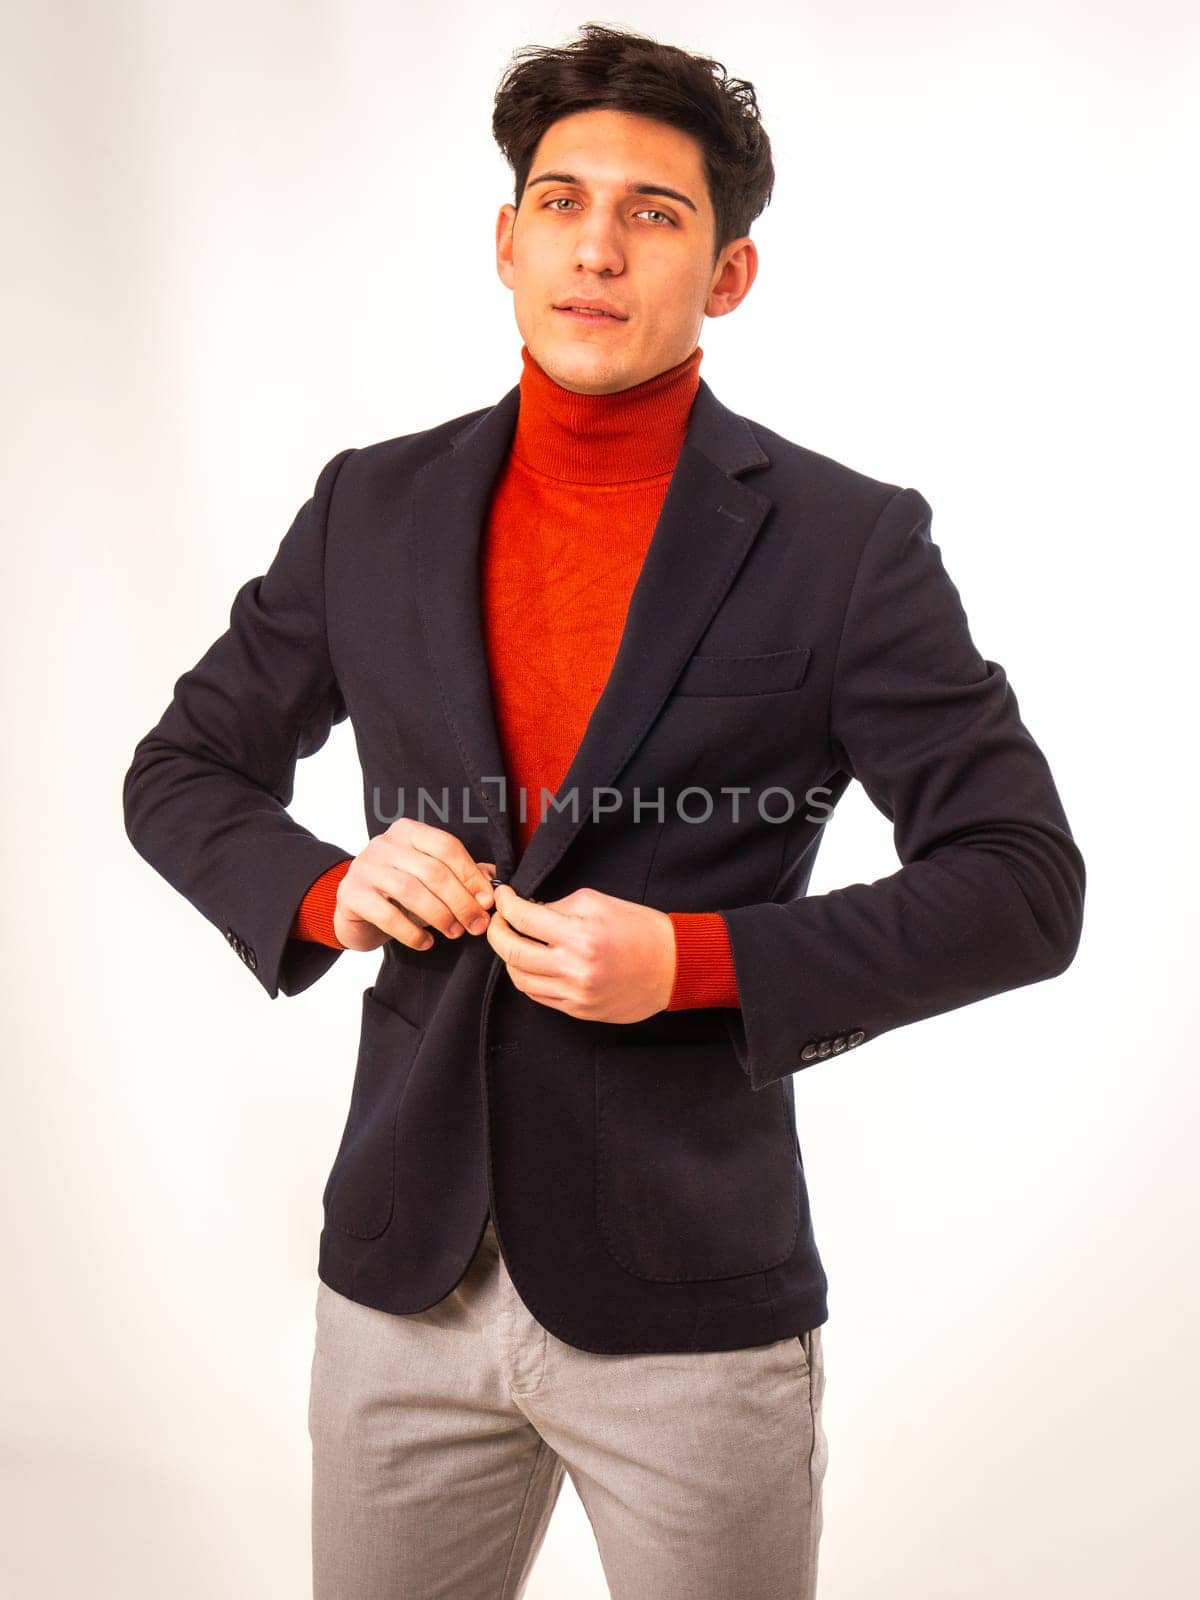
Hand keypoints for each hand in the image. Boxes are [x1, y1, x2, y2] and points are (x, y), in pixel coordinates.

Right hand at [331, 817, 495, 952]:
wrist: (355, 911)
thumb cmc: (398, 893)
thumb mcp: (429, 879)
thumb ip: (460, 876)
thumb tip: (493, 883)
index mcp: (408, 832)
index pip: (447, 847)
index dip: (470, 875)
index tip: (487, 901)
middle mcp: (384, 844)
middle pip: (432, 870)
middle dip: (460, 901)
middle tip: (476, 924)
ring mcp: (364, 867)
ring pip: (411, 890)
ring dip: (440, 916)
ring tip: (454, 932)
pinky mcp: (351, 894)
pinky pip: (387, 915)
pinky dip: (411, 932)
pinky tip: (425, 942)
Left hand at [485, 883, 675, 1023]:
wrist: (674, 966)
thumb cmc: (641, 929)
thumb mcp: (599, 903)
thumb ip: (558, 906)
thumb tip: (528, 911)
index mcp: (581, 936)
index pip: (523, 919)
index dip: (505, 904)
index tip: (503, 897)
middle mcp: (575, 968)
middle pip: (511, 953)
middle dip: (497, 932)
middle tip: (498, 920)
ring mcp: (576, 994)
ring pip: (520, 979)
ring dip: (509, 958)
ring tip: (515, 942)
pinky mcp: (579, 1010)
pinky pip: (539, 996)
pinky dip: (528, 978)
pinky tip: (533, 964)